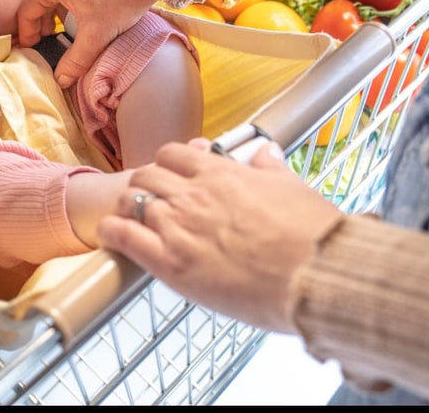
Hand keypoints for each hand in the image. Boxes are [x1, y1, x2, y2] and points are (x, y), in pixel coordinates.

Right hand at [17, 0, 160, 86]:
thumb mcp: (97, 34)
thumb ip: (75, 61)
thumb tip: (60, 80)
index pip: (26, 11)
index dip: (28, 33)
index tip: (34, 46)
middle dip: (43, 19)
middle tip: (51, 37)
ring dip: (55, 4)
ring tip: (67, 22)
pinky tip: (80, 2)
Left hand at [96, 138, 343, 332]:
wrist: (318, 276)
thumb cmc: (313, 237)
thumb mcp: (293, 188)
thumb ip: (271, 168)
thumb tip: (265, 152)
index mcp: (222, 173)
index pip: (174, 154)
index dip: (167, 164)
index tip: (169, 175)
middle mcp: (194, 194)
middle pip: (147, 175)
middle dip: (145, 184)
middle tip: (148, 199)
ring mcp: (180, 226)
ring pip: (132, 200)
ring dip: (128, 206)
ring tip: (128, 217)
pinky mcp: (171, 262)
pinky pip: (124, 236)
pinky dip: (112, 232)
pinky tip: (110, 235)